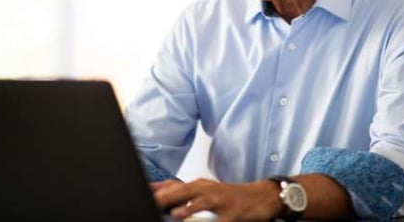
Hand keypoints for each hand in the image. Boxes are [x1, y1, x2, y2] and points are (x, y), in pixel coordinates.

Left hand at [153, 178, 281, 221]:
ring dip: (189, 207)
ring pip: (203, 202)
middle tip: (153, 202)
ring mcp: (222, 201)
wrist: (262, 196)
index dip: (158, 191)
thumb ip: (181, 190)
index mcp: (200, 185)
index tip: (140, 193)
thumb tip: (156, 188)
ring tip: (175, 214)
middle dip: (168, 197)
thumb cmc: (231, 195)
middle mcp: (209, 190)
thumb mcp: (205, 189)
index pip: (174, 186)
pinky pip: (222, 221)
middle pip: (185, 191)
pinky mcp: (234, 213)